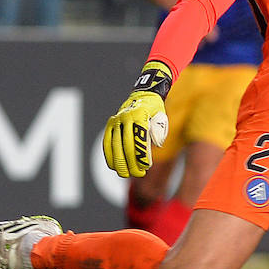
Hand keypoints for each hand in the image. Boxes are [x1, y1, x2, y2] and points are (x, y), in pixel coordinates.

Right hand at [103, 61, 172, 176]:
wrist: (144, 94)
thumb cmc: (155, 110)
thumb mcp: (162, 118)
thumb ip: (159, 131)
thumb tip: (155, 146)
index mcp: (140, 115)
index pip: (140, 139)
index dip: (142, 155)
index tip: (146, 167)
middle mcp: (126, 117)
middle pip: (126, 144)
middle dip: (131, 162)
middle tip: (138, 174)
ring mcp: (116, 120)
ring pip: (114, 145)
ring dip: (119, 162)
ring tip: (125, 174)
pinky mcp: (110, 124)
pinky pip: (107, 142)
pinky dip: (109, 155)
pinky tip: (113, 166)